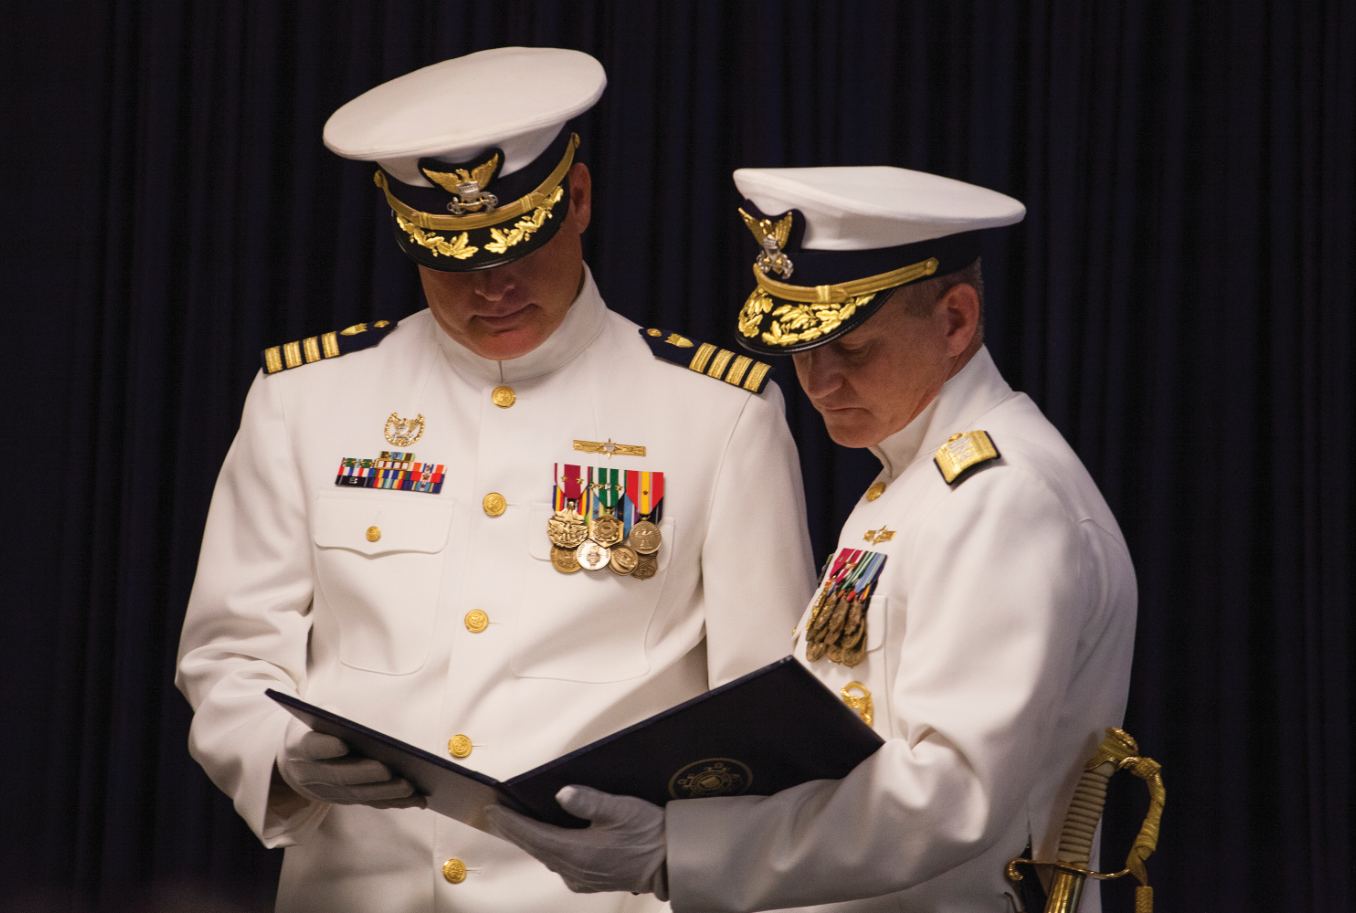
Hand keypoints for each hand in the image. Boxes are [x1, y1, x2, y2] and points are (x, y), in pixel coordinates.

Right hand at [276, 716, 424, 808]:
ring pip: (358, 794)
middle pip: (339, 777)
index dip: (325, 748)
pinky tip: (417, 798)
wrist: (296, 762)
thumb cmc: (315, 730)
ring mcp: (329, 792)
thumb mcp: (314, 715)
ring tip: (411, 786)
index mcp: (300, 747)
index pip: (311, 748)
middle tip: (388, 770)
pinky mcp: (347, 800)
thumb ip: (329, 716)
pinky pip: (372, 802)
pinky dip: (395, 802)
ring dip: (385, 792)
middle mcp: (312, 775)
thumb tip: (348, 722)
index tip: (342, 744)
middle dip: (365, 775)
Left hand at [485, 785, 667, 898]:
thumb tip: (561, 793)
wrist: (670, 862)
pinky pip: (560, 864)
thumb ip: (589, 801)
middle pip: (535, 847)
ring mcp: (581, 878)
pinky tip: (547, 841)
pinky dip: (548, 850)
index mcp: (576, 851)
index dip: (510, 822)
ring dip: (530, 840)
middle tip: (495, 816)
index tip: (492, 811)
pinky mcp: (589, 881)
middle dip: (514, 831)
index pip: (532, 834)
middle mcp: (574, 869)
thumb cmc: (648, 833)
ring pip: (547, 856)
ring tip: (516, 825)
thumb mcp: (621, 809)